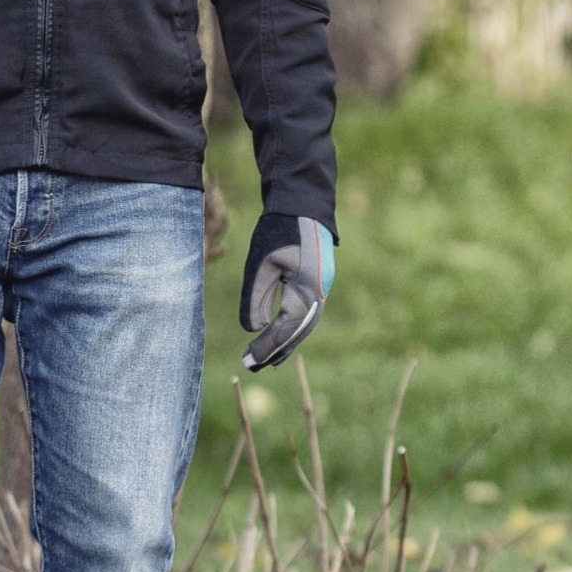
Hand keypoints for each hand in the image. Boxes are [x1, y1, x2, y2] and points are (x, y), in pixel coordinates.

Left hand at [239, 212, 333, 370]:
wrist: (303, 204)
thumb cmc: (279, 229)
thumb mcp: (261, 263)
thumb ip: (256, 297)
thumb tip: (253, 329)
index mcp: (307, 288)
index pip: (286, 326)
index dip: (267, 345)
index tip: (249, 360)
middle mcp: (320, 293)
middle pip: (298, 333)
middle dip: (276, 351)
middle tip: (253, 366)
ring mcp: (322, 290)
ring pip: (305, 326)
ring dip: (286, 344)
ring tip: (266, 361)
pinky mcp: (318, 285)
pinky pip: (307, 316)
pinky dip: (293, 331)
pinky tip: (279, 338)